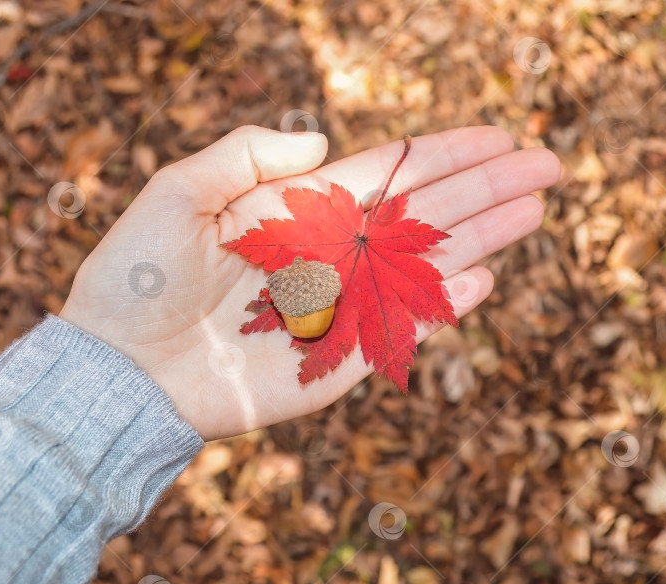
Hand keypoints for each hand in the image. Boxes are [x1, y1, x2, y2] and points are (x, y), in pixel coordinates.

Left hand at [59, 126, 559, 439]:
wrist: (121, 366)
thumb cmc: (137, 277)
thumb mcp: (178, 192)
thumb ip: (244, 155)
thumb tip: (319, 141)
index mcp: (297, 211)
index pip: (387, 174)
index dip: (442, 153)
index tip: (494, 135)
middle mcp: (328, 254)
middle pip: (421, 213)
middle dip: (483, 187)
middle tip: (544, 163)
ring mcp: (338, 306)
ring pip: (424, 265)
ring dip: (482, 236)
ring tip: (535, 207)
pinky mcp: (336, 359)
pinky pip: (401, 329)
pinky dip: (443, 304)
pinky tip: (484, 275)